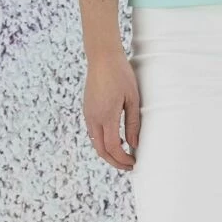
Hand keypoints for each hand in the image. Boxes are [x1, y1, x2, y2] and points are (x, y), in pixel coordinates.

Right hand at [83, 51, 140, 171]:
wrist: (102, 56)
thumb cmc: (121, 74)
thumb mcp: (132, 97)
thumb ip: (133, 122)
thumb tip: (134, 144)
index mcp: (106, 116)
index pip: (112, 148)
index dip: (122, 159)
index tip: (134, 162)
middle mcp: (93, 118)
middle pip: (101, 150)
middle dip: (114, 161)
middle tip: (129, 165)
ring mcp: (88, 114)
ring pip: (95, 142)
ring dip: (108, 152)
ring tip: (124, 153)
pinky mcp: (87, 109)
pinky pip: (93, 132)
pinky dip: (103, 141)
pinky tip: (115, 137)